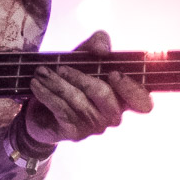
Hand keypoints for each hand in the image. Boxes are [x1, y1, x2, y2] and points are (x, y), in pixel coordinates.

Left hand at [24, 30, 152, 144]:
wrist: (41, 109)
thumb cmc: (69, 81)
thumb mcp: (82, 58)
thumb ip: (95, 46)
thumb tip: (102, 48)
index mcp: (122, 98)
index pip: (143, 102)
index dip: (132, 89)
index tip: (114, 73)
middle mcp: (113, 114)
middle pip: (104, 95)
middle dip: (81, 77)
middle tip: (60, 67)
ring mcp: (94, 126)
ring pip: (78, 101)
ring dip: (57, 83)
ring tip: (41, 72)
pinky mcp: (74, 133)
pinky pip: (62, 110)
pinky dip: (47, 94)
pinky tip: (36, 84)